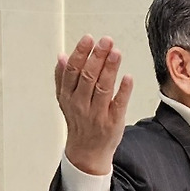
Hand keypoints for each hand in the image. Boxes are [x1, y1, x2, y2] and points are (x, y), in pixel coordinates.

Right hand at [55, 35, 133, 174]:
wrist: (86, 152)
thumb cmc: (79, 122)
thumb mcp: (65, 100)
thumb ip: (62, 78)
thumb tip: (62, 55)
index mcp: (68, 96)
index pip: (73, 71)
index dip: (81, 53)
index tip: (89, 39)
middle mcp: (81, 104)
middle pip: (88, 77)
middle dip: (97, 57)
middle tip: (106, 41)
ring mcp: (97, 113)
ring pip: (102, 88)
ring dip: (110, 68)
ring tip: (116, 52)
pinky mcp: (113, 122)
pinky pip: (118, 104)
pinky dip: (123, 90)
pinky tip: (128, 77)